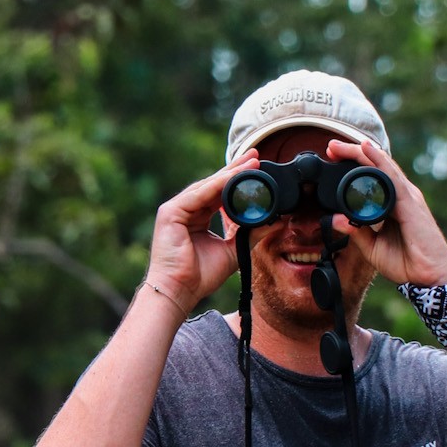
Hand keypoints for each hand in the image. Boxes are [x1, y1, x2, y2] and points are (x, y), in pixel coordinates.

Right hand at [146, 156, 257, 311]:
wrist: (180, 291)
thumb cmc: (199, 276)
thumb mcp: (232, 251)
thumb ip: (250, 234)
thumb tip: (275, 221)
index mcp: (197, 217)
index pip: (219, 193)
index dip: (238, 180)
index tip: (258, 169)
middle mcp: (186, 209)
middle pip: (213, 184)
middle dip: (235, 170)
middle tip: (256, 155)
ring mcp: (176, 209)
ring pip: (207, 186)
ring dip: (229, 174)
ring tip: (250, 163)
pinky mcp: (171, 212)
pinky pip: (199, 194)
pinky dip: (217, 185)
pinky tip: (233, 178)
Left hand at [325, 139, 446, 286]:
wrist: (429, 277)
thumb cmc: (407, 262)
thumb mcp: (372, 247)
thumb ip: (356, 231)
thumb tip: (335, 220)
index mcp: (393, 205)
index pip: (373, 178)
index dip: (353, 167)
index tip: (331, 159)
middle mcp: (401, 196)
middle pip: (376, 167)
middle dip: (353, 154)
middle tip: (331, 146)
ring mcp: (407, 197)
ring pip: (383, 167)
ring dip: (362, 153)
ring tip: (341, 145)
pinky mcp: (410, 203)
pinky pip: (392, 178)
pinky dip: (379, 162)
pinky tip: (367, 150)